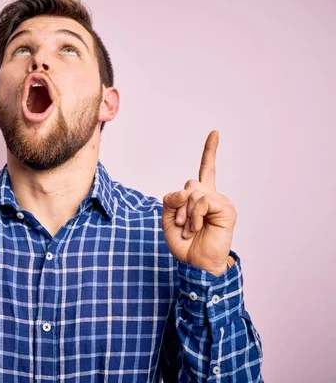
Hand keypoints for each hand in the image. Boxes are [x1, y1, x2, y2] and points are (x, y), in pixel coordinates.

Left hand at [161, 131, 236, 275]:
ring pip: (194, 191)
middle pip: (190, 183)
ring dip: (185, 213)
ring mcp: (220, 202)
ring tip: (191, 229)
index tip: (215, 133)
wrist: (195, 263)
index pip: (206, 170)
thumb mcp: (168, 218)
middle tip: (182, 224)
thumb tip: (187, 190)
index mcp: (200, 198)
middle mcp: (212, 197)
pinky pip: (202, 201)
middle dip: (179, 205)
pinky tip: (198, 227)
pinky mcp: (226, 209)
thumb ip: (172, 199)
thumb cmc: (184, 243)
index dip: (210, 151)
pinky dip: (194, 215)